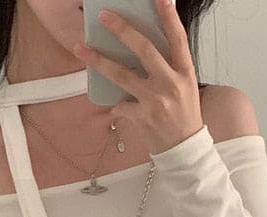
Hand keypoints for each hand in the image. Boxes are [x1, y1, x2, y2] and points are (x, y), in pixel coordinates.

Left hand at [72, 0, 203, 154]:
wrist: (185, 149)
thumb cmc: (183, 116)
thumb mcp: (184, 87)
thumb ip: (167, 68)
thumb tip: (138, 47)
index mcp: (185, 72)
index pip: (177, 38)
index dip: (168, 16)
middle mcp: (172, 83)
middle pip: (144, 49)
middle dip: (122, 30)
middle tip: (104, 16)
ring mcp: (156, 100)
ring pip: (122, 75)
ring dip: (99, 61)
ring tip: (81, 49)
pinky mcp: (143, 117)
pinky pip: (120, 105)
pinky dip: (117, 105)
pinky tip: (118, 107)